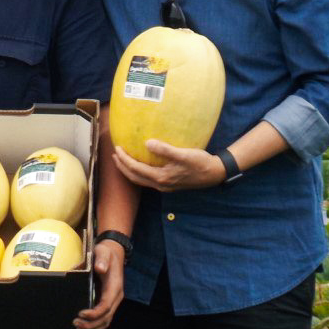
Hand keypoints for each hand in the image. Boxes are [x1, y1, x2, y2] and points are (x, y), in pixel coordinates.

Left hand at [74, 240, 123, 328]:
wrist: (113, 253)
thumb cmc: (106, 253)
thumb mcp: (103, 252)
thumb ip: (102, 260)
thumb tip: (100, 268)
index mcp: (114, 287)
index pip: (106, 306)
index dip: (94, 313)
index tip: (81, 314)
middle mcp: (115, 297)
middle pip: (106, 318)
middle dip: (91, 325)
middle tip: (75, 324)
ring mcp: (112, 302)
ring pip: (105, 322)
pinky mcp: (107, 303)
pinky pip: (103, 320)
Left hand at [111, 141, 225, 191]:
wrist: (214, 174)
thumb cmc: (200, 163)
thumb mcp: (183, 155)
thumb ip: (165, 149)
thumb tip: (147, 143)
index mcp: (161, 178)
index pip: (135, 169)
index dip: (124, 159)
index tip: (117, 148)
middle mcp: (160, 184)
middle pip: (134, 177)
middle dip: (122, 167)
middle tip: (114, 155)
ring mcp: (164, 185)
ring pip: (141, 179)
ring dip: (129, 170)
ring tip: (122, 160)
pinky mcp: (169, 183)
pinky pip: (148, 178)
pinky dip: (139, 171)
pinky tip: (142, 163)